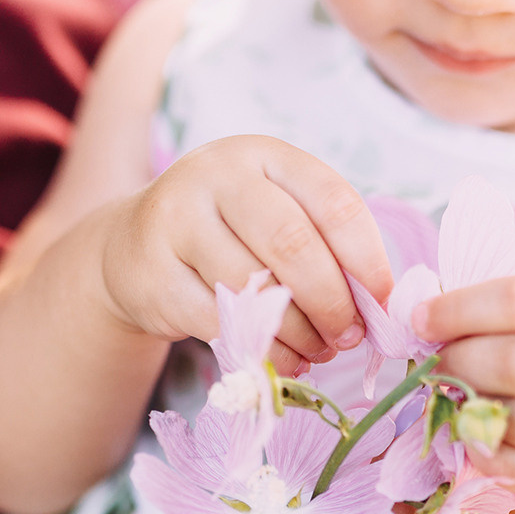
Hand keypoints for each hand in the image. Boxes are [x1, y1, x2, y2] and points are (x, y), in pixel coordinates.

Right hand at [96, 135, 392, 371]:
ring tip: (319, 350)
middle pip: (293, 243)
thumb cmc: (226, 232)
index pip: (332, 200)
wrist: (130, 247)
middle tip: (350, 336)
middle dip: (333, 301)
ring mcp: (176, 221)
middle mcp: (216, 176)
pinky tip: (283, 359)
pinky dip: (263, 349)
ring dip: (300, 332)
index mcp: (263, 154)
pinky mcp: (153, 274)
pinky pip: (221, 322)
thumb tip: (378, 305)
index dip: (367, 257)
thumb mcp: (273, 215)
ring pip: (256, 288)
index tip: (384, 301)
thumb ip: (322, 244)